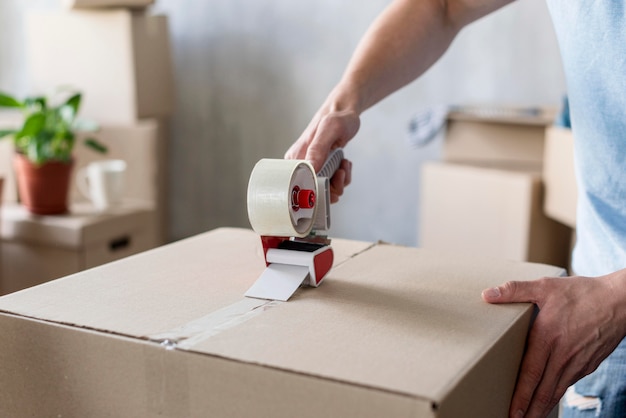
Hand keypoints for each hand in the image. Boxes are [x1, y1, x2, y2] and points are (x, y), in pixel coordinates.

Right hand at [285, 107, 358, 202]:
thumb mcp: (329, 129)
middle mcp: (301, 165)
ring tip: (343, 165)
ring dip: (339, 182)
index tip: (328, 181)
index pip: (298, 185)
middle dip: (331, 187)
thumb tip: (310, 168)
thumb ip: (318, 149)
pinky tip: (344, 163)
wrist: (345, 113)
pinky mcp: (323, 169)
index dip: (315, 190)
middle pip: (313, 192)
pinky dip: (343, 177)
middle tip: (339, 173)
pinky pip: (333, 183)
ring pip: (325, 190)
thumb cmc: (337, 118)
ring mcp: (313, 168)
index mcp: (295, 158)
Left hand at [482, 272, 625, 417]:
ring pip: (557, 390)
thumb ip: (515, 290)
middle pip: (543, 390)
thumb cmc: (582, 293)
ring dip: (542, 407)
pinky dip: (557, 394)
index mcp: (547, 337)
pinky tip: (548, 398)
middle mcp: (563, 354)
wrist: (620, 301)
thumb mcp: (545, 287)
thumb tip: (487, 294)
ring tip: (529, 417)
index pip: (530, 373)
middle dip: (529, 410)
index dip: (521, 395)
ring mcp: (578, 362)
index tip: (512, 411)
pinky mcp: (589, 364)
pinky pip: (569, 383)